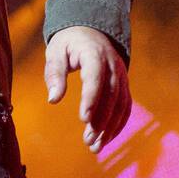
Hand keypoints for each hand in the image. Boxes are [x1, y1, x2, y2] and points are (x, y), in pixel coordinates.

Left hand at [45, 25, 131, 154]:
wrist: (91, 30)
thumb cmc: (69, 42)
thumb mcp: (56, 51)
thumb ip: (54, 73)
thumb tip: (53, 100)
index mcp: (95, 54)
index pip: (95, 78)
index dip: (91, 99)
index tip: (83, 119)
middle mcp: (113, 66)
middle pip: (111, 96)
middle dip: (101, 121)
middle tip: (88, 141)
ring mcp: (122, 76)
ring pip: (121, 105)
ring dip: (110, 128)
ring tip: (95, 146)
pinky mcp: (124, 85)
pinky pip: (125, 107)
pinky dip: (118, 124)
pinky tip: (106, 139)